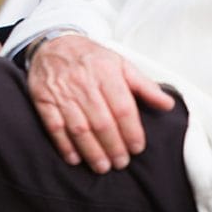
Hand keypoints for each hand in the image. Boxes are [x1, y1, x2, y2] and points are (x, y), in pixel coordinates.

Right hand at [26, 34, 173, 173]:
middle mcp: (84, 83)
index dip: (132, 131)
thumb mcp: (120, 64)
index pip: (123, 108)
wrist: (53, 44)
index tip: (138, 148)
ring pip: (79, 128)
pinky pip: (54, 126)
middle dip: (114, 147)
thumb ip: (144, 86)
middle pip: (102, 122)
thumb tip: (168, 105)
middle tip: (121, 163)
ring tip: (102, 166)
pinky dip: (64, 145)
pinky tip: (75, 158)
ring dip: (92, 151)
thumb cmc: (91, 58)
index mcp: (106, 72)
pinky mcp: (44, 100)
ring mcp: (62, 92)